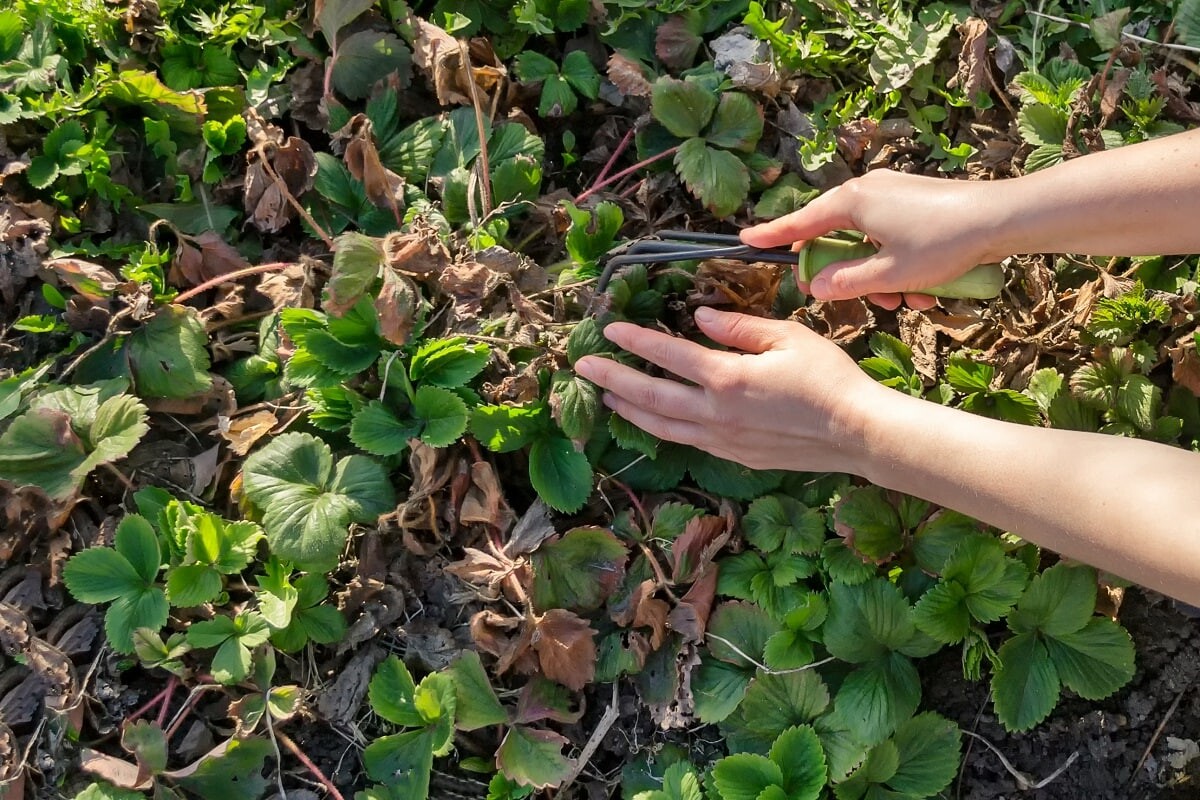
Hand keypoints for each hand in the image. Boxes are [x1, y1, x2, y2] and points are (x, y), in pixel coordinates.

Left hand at [573, 307, 891, 473]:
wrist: (857, 433)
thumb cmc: (829, 378)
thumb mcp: (787, 337)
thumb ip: (738, 327)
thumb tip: (699, 318)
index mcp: (726, 379)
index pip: (667, 355)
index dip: (635, 341)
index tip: (610, 328)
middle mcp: (715, 414)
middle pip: (650, 396)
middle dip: (612, 378)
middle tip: (581, 366)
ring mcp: (722, 440)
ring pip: (662, 426)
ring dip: (628, 409)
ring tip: (604, 396)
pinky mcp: (734, 457)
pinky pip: (686, 442)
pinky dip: (660, 430)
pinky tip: (652, 422)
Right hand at [741, 170, 1008, 309]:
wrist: (1004, 218)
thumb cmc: (944, 243)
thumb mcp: (889, 275)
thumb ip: (845, 283)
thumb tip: (815, 286)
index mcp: (852, 202)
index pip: (800, 223)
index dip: (773, 235)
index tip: (746, 240)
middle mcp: (868, 191)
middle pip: (838, 238)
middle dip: (852, 277)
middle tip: (868, 303)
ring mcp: (894, 195)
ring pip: (869, 244)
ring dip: (883, 278)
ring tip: (911, 302)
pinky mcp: (916, 202)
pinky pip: (892, 237)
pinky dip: (901, 265)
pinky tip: (927, 289)